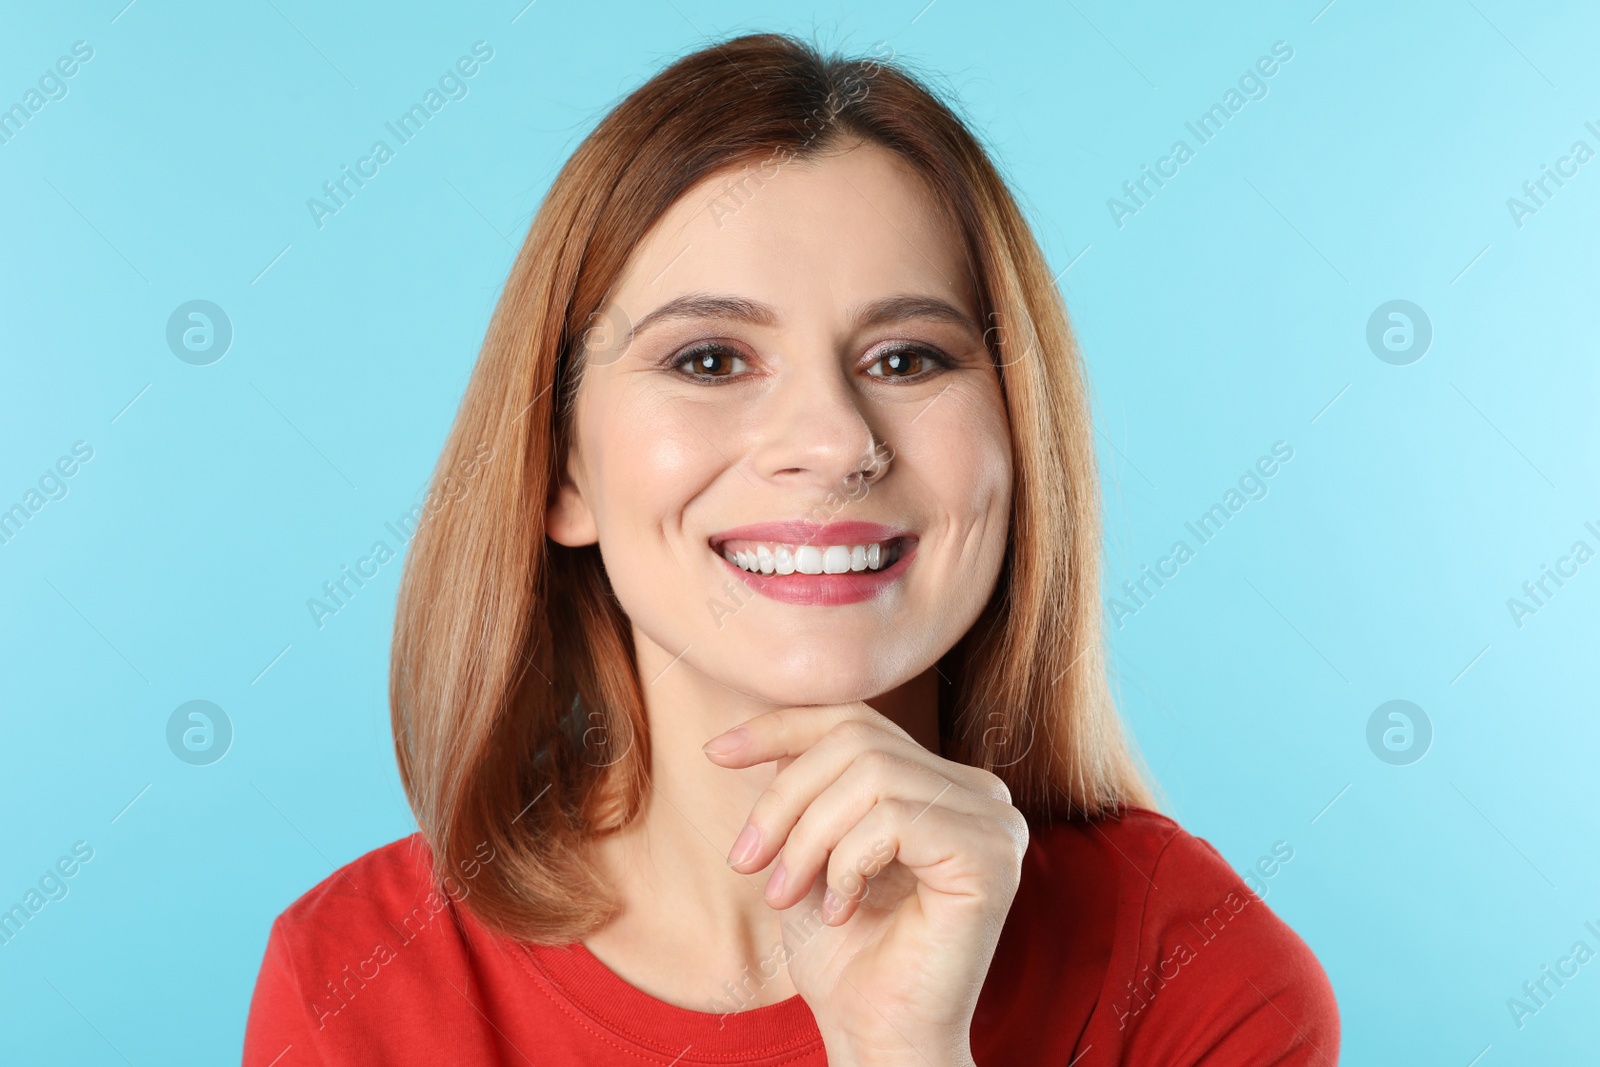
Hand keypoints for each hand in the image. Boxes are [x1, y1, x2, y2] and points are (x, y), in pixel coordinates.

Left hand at [704, 702, 1027, 1066]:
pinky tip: (841, 910)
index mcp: (942, 783)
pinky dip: (847, 862)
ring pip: (870, 776)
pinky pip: (895, 819)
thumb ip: (805, 788)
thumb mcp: (810, 851)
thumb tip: (758, 733)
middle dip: (785, 799)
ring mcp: (994, 821)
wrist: (877, 1036)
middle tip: (747, 863)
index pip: (857, 721)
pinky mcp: (992, 856)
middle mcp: (980, 793)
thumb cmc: (846, 955)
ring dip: (807, 837)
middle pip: (858, 741)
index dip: (782, 727)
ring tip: (784, 893)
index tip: (715, 754)